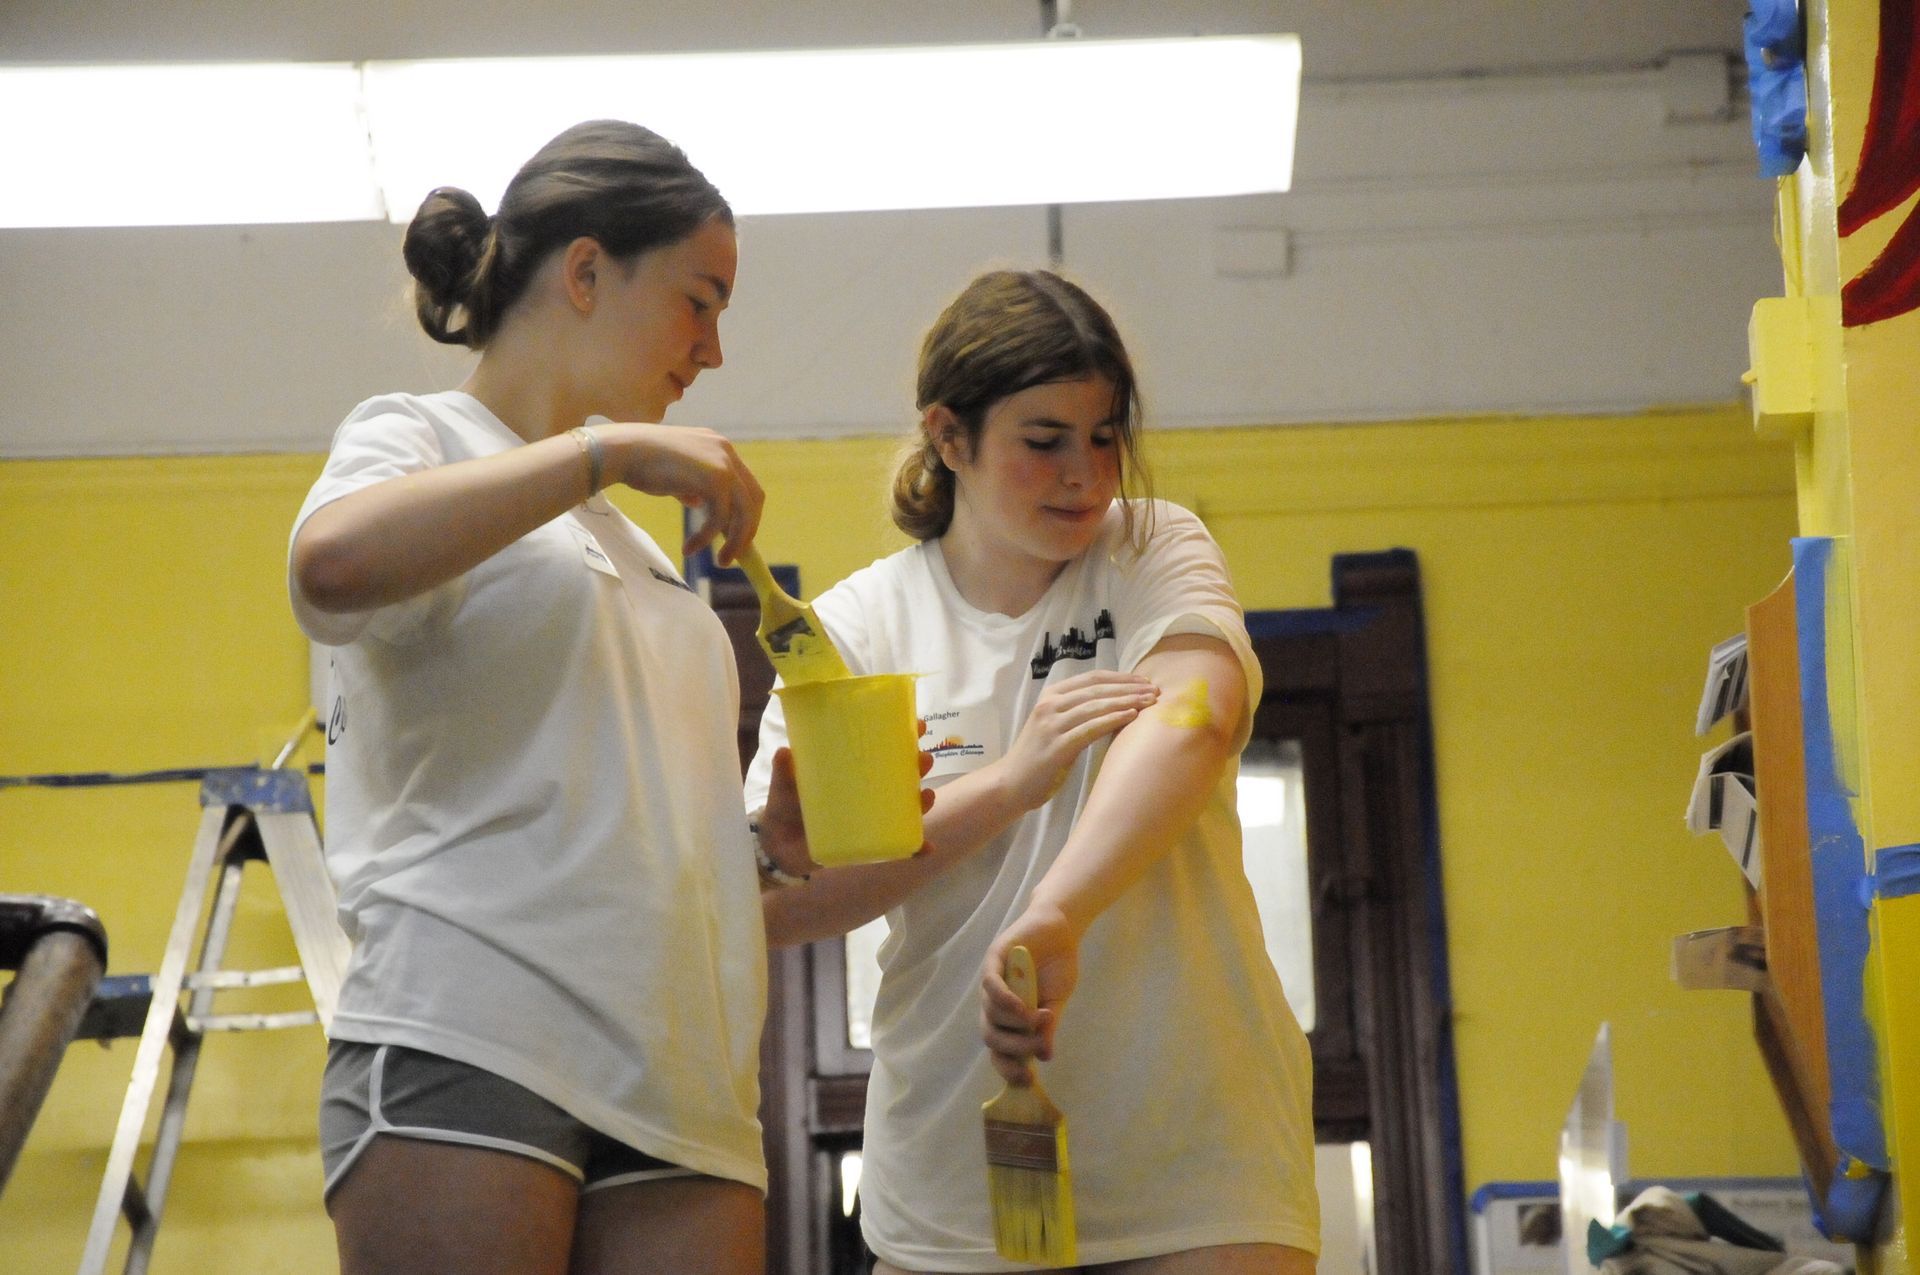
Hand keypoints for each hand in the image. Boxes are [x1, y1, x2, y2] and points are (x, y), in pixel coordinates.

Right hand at [601, 423, 762, 562]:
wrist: (621, 452)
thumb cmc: (640, 462)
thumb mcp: (675, 474)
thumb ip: (691, 486)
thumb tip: (699, 502)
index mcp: (719, 446)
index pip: (746, 484)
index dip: (745, 513)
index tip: (735, 536)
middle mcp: (726, 451)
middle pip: (754, 499)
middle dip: (746, 530)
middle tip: (733, 555)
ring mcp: (723, 464)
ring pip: (743, 513)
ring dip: (735, 541)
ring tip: (721, 562)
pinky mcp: (714, 479)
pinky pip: (719, 518)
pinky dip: (707, 538)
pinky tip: (689, 549)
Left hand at [757, 730, 936, 878]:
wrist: (777, 848)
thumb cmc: (785, 808)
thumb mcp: (784, 787)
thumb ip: (784, 772)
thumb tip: (785, 752)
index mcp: (851, 771)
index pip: (882, 749)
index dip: (903, 736)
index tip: (918, 725)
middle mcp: (866, 792)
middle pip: (901, 775)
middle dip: (918, 765)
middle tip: (923, 759)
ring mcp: (870, 817)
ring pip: (905, 807)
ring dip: (922, 801)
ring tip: (926, 796)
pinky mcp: (869, 843)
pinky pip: (897, 846)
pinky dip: (915, 849)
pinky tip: (926, 849)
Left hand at [980, 906, 1079, 1084]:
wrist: (1061, 930)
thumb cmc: (1057, 967)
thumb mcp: (1056, 1002)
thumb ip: (1047, 1027)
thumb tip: (1045, 1057)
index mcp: (1007, 1017)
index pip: (998, 1049)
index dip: (1008, 1067)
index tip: (1027, 1080)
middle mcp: (994, 1002)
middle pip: (991, 1036)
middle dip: (1014, 1048)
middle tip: (1038, 1046)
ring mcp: (992, 981)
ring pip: (992, 1013)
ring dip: (1017, 1022)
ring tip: (1043, 1017)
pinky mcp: (994, 959)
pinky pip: (991, 984)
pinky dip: (1004, 999)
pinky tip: (1021, 1007)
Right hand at [997, 670, 1157, 812]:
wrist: (1011, 784)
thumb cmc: (1038, 756)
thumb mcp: (1055, 725)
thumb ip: (1077, 711)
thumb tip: (1114, 703)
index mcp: (1051, 695)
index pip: (1093, 678)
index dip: (1121, 677)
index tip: (1144, 682)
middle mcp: (1050, 705)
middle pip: (1098, 689)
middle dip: (1129, 688)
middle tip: (1155, 691)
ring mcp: (1052, 724)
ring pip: (1097, 706)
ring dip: (1127, 701)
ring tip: (1150, 702)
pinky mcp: (1058, 746)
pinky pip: (1090, 728)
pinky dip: (1112, 720)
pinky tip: (1131, 716)